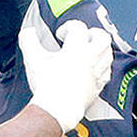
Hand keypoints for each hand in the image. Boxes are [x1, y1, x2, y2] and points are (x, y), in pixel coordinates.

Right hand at [18, 6, 112, 131]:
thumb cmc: (47, 86)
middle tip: (85, 36)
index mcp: (76, 48)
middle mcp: (91, 58)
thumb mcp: (33, 59)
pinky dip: (103, 66)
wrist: (57, 110)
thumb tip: (28, 32)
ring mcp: (97, 73)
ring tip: (91, 49)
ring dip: (100, 48)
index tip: (61, 34)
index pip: (78, 27)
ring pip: (108, 53)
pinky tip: (95, 68)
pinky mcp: (98, 86)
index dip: (68, 27)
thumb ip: (29, 41)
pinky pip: (107, 71)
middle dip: (94, 33)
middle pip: (102, 37)